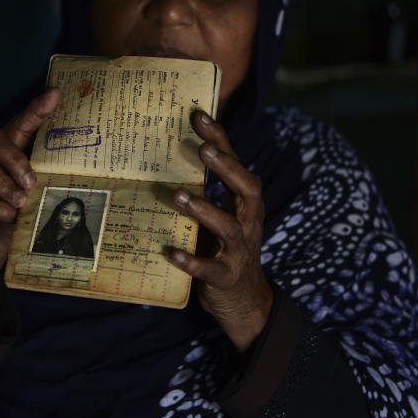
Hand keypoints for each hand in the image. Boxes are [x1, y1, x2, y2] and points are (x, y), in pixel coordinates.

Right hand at [0, 88, 60, 323]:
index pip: (17, 130)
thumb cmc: (4, 234)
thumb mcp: (29, 208)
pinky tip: (7, 216)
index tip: (56, 96)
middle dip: (15, 155)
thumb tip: (75, 177)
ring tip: (21, 202)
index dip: (35, 112)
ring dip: (5, 181)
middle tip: (32, 181)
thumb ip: (42, 190)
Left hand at [166, 110, 273, 352]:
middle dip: (227, 168)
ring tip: (178, 195)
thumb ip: (205, 191)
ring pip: (228, 227)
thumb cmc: (224, 249)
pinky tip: (171, 252)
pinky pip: (210, 268)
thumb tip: (169, 157)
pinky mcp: (226, 277)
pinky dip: (191, 260)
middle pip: (247, 190)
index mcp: (245, 204)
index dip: (222, 139)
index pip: (236, 164)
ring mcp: (239, 251)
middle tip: (203, 149)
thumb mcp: (220, 216)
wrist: (244, 301)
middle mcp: (248, 223)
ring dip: (204, 210)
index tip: (200, 116)